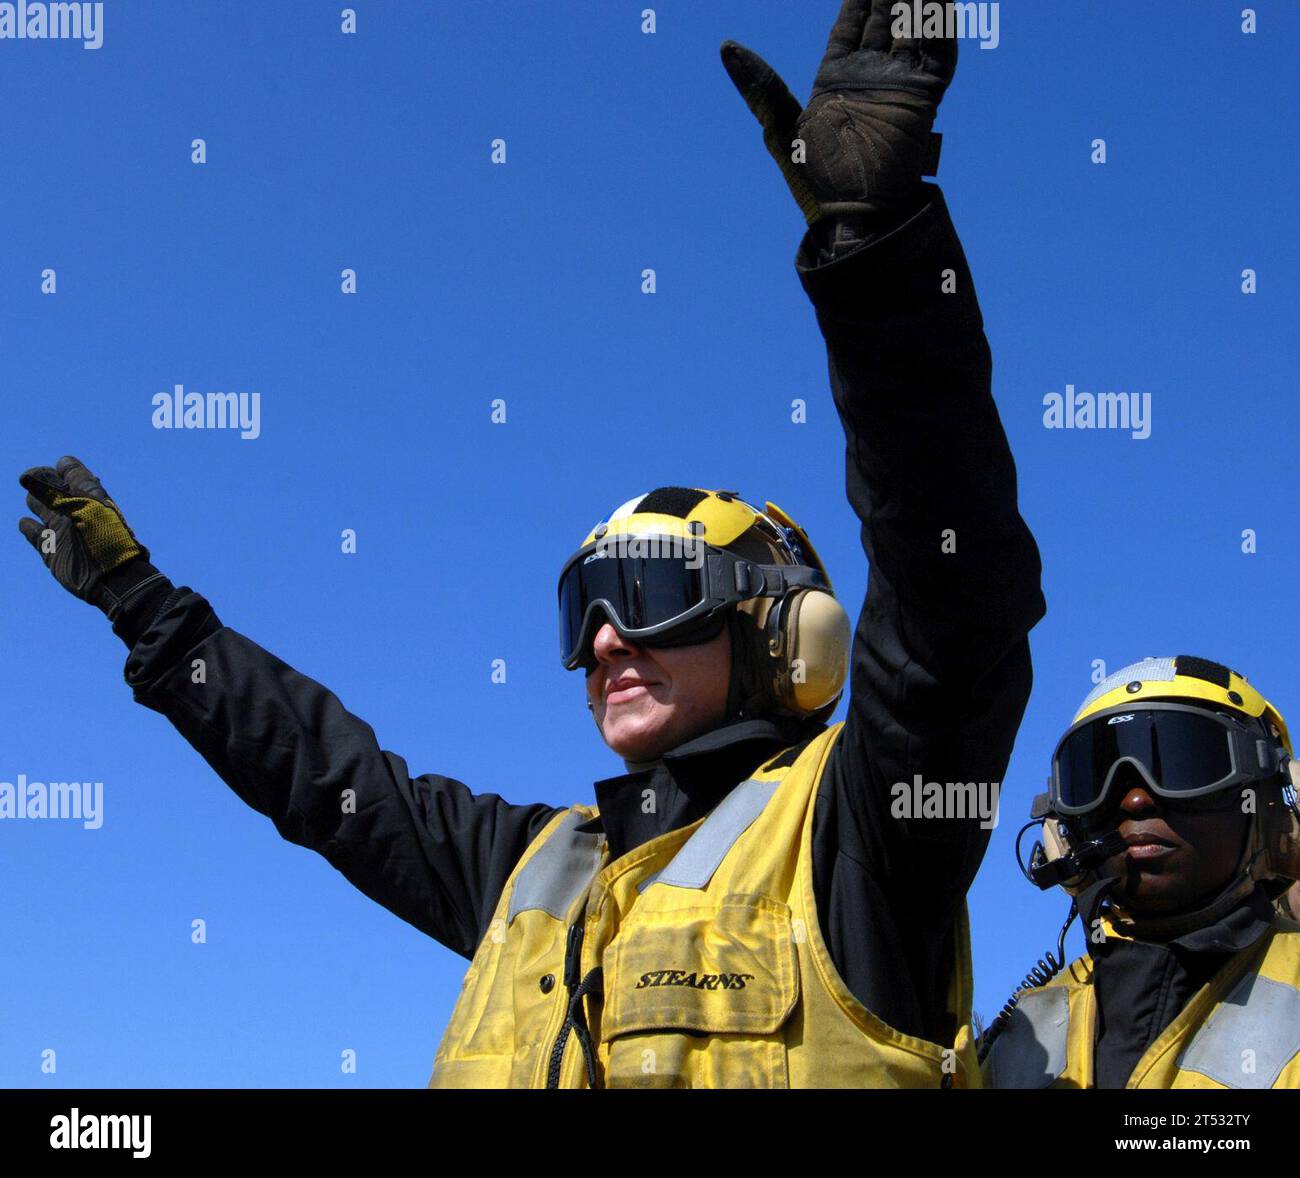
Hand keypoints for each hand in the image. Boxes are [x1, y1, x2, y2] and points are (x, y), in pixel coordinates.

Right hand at [18, 455, 154, 617]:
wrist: (112, 577)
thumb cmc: (104, 538)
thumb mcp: (84, 507)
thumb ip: (61, 489)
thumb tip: (44, 469)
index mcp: (88, 497)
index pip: (71, 472)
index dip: (62, 468)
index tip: (56, 469)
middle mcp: (73, 511)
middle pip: (50, 488)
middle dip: (41, 481)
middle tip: (31, 479)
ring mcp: (61, 530)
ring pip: (40, 508)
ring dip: (35, 501)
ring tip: (34, 500)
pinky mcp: (51, 551)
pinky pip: (33, 534)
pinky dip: (28, 527)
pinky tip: (27, 523)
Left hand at [722, 0, 957, 224]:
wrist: (854, 214)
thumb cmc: (814, 179)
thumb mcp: (779, 127)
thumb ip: (760, 86)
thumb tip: (726, 47)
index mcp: (835, 78)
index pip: (850, 24)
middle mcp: (869, 77)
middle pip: (884, 19)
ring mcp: (899, 85)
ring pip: (913, 29)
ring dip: (917, 2)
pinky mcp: (924, 99)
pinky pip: (939, 54)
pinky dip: (943, 25)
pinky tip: (943, 1)